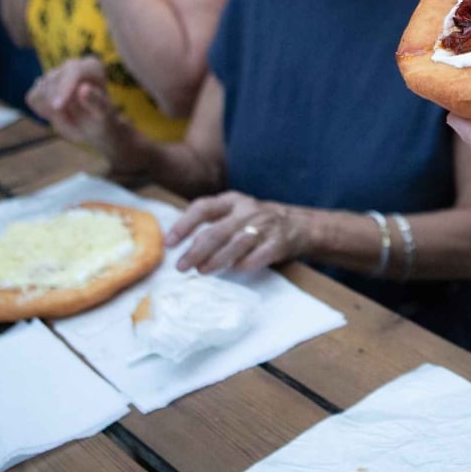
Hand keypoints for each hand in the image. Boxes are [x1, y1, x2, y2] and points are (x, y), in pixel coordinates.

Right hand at [25, 57, 142, 167]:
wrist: (94, 127)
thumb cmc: (103, 121)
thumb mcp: (104, 116)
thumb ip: (96, 102)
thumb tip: (83, 88)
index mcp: (93, 67)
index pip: (74, 70)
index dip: (64, 87)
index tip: (58, 107)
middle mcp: (73, 65)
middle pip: (53, 80)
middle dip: (57, 105)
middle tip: (70, 123)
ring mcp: (55, 73)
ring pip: (40, 89)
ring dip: (50, 111)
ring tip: (69, 119)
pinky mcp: (42, 84)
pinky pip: (32, 97)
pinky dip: (41, 110)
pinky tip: (57, 116)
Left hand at [167, 192, 300, 273]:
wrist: (301, 225)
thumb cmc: (258, 222)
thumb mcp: (236, 212)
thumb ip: (213, 223)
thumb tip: (181, 244)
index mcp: (233, 201)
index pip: (203, 208)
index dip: (184, 225)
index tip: (169, 243)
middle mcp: (248, 211)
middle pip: (217, 231)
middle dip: (196, 251)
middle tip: (181, 267)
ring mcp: (265, 226)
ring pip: (235, 244)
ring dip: (216, 259)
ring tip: (202, 270)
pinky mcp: (279, 243)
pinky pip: (259, 255)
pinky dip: (245, 264)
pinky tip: (234, 270)